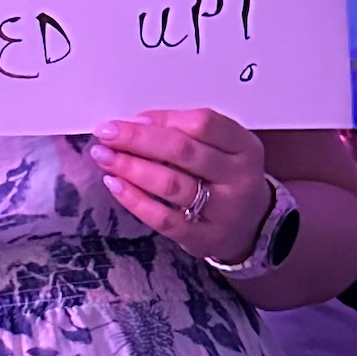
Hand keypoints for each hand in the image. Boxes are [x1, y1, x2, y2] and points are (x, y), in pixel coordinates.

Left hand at [91, 109, 272, 263]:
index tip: (131, 118)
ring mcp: (221, 210)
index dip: (163, 119)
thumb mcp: (223, 149)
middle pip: (183, 151)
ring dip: (131, 167)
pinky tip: (114, 184)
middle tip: (106, 133)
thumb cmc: (227, 179)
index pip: (203, 123)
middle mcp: (237, 177)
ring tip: (104, 156)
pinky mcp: (202, 237)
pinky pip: (163, 218)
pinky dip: (134, 200)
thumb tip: (136, 123)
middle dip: (138, 139)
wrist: (252, 228)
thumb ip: (188, 134)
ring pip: (171, 184)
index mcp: (243, 147)